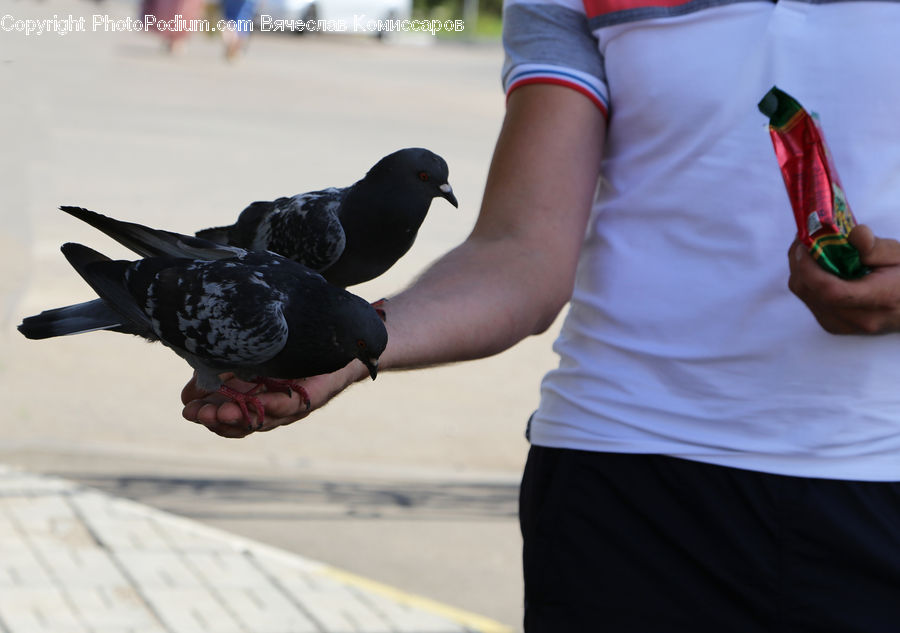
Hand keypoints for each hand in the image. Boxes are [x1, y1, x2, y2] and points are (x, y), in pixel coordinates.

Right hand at [181, 363, 366, 437]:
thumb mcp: (248, 357)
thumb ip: (221, 372)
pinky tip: (262, 402)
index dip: (208, 416)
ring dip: (239, 417)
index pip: (227, 416)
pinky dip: (276, 405)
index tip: (187, 410)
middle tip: (198, 414)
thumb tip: (188, 393)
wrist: (336, 338)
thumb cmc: (289, 348)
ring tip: (218, 412)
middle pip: (242, 423)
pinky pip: (292, 405)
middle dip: (218, 420)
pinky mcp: (312, 398)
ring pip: (263, 419)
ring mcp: (292, 405)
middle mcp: (271, 408)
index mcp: (254, 399)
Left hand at [788, 224, 899, 333]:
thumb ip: (876, 247)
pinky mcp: (832, 324)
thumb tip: (855, 234)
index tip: (806, 244)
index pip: (832, 292)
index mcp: (881, 299)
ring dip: (801, 268)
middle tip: (804, 237)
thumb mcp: (899, 256)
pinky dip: (806, 278)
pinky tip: (814, 264)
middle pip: (811, 291)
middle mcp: (858, 319)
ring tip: (809, 247)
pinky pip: (808, 298)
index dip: (811, 267)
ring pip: (805, 294)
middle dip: (801, 261)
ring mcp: (842, 325)